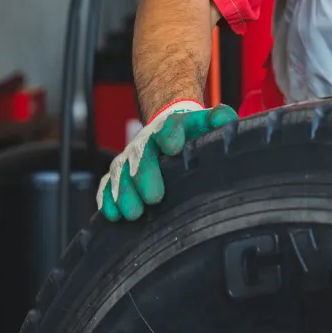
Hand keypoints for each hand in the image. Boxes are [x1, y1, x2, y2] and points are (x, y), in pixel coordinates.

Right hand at [96, 100, 237, 221]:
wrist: (169, 127)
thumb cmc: (193, 131)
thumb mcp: (207, 122)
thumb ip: (220, 118)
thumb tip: (224, 118)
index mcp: (171, 126)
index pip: (170, 126)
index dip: (171, 134)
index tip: (174, 147)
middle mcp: (147, 140)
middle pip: (142, 154)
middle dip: (145, 175)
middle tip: (154, 198)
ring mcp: (130, 156)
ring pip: (122, 171)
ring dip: (125, 193)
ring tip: (133, 214)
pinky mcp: (119, 172)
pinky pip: (108, 183)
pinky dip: (107, 198)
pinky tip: (112, 214)